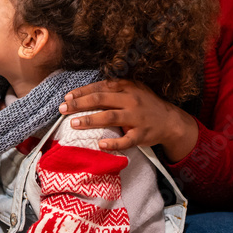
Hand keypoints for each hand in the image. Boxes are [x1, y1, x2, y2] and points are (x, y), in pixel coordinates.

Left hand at [59, 79, 197, 160]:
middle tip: (62, 109)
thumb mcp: (132, 89)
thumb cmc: (145, 104)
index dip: (82, 92)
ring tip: (74, 123)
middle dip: (80, 104)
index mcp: (127, 87)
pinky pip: (126, 140)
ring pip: (111, 117)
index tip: (67, 97)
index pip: (100, 87)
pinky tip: (100, 145)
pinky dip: (113, 143)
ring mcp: (137, 118)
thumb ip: (113, 87)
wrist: (170, 121)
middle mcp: (131, 100)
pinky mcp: (142, 135)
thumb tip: (85, 91)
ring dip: (90, 120)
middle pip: (101, 100)